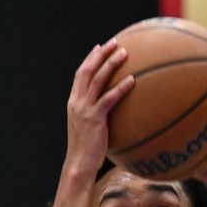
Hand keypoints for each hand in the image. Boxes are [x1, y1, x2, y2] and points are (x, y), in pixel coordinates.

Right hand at [64, 39, 134, 175]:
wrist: (79, 164)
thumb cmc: (88, 150)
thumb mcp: (89, 128)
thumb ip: (96, 115)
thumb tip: (113, 110)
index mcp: (74, 102)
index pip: (80, 74)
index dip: (90, 59)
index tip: (100, 47)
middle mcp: (77, 102)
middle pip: (87, 71)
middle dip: (100, 54)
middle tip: (114, 43)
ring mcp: (84, 109)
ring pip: (97, 80)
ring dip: (111, 64)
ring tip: (124, 53)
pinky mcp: (94, 119)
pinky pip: (109, 99)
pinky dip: (120, 88)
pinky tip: (132, 80)